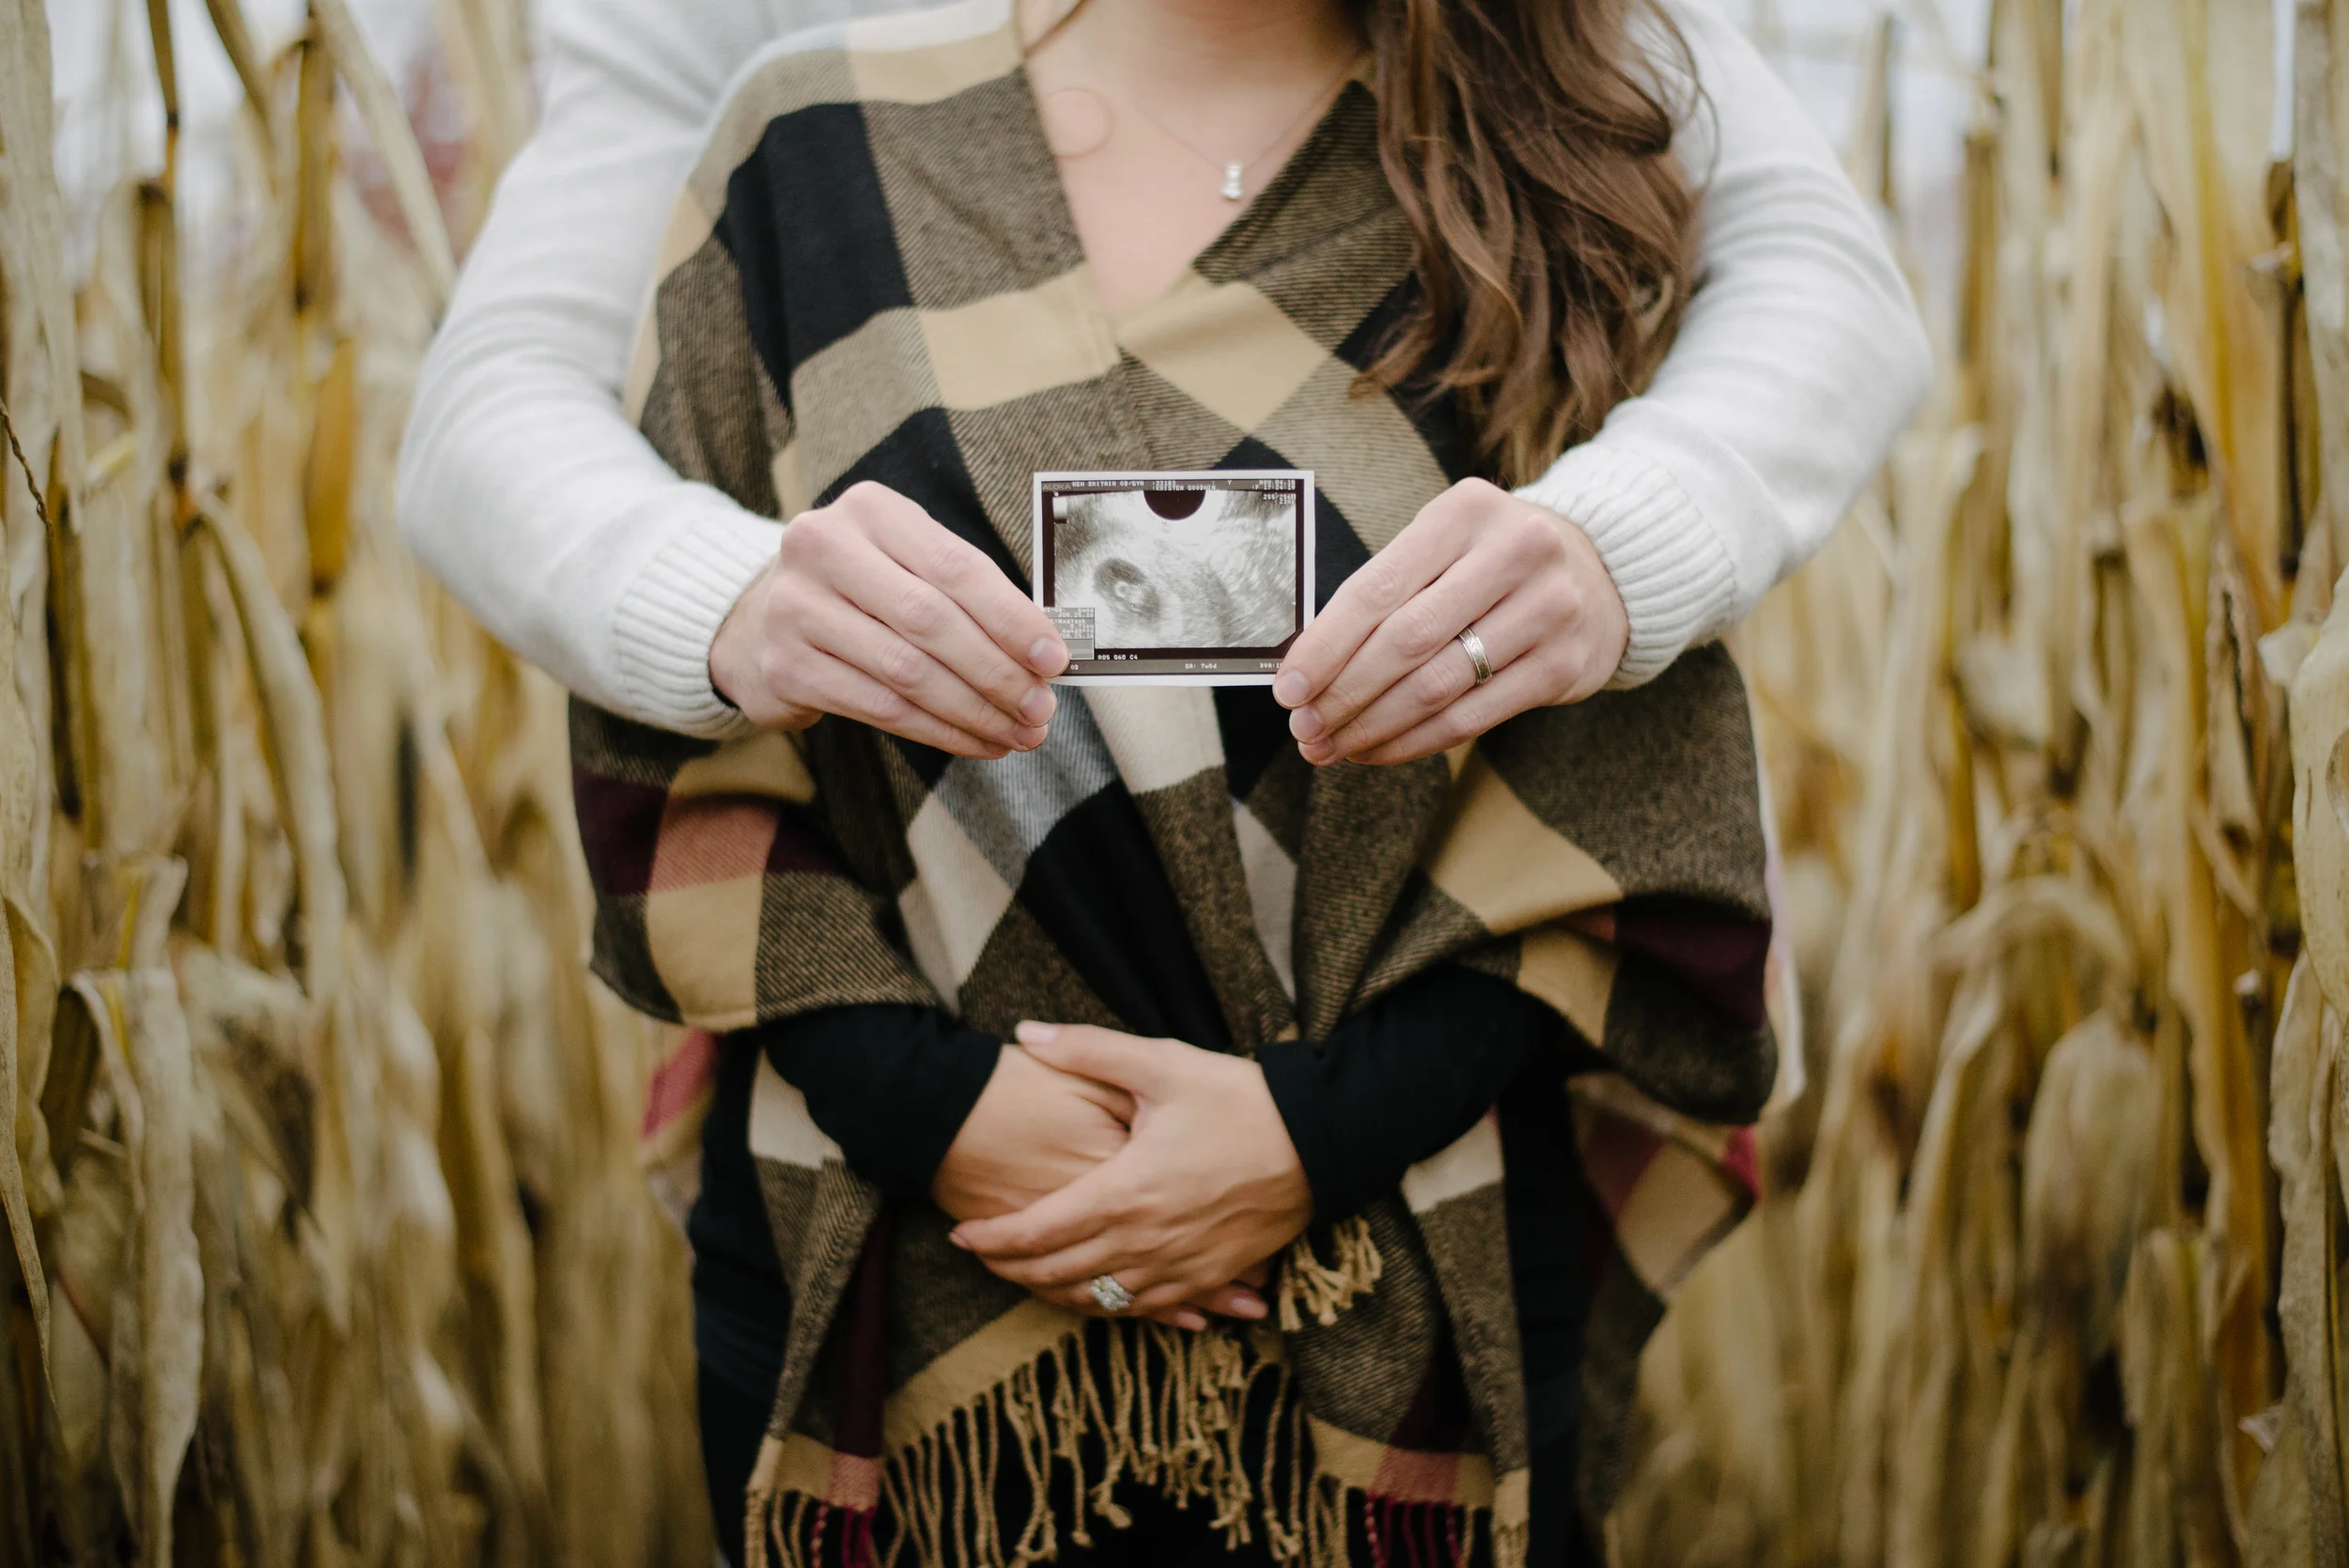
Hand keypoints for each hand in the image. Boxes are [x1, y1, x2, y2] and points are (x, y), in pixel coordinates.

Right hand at [710, 481, 1068, 756]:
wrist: (758, 619)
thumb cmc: (860, 589)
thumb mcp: (905, 563)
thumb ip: (967, 594)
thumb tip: (1042, 653)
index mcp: (870, 510)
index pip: (956, 567)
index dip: (1012, 618)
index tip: (1053, 659)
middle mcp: (824, 549)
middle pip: (931, 621)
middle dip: (997, 673)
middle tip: (1040, 708)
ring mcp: (796, 608)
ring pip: (907, 672)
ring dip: (974, 711)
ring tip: (1018, 732)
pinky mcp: (785, 667)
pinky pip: (880, 708)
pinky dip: (938, 731)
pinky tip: (975, 741)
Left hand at [948, 1023, 1312, 1325]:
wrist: (1319, 1143)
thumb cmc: (1241, 1100)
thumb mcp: (1163, 1064)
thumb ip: (1089, 1049)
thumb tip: (1027, 1034)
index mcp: (1125, 1191)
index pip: (1037, 1232)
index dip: (992, 1238)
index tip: (961, 1233)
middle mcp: (1145, 1241)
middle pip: (1057, 1274)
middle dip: (1010, 1268)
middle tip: (981, 1255)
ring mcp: (1179, 1268)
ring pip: (1098, 1300)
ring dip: (1053, 1292)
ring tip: (1025, 1274)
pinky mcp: (1208, 1278)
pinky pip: (1145, 1309)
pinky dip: (1108, 1306)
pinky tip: (1093, 1295)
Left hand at [1270, 479, 1628, 765]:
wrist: (1598, 573)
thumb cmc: (1489, 562)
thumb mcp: (1443, 546)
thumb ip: (1383, 593)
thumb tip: (1306, 669)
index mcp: (1465, 511)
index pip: (1377, 589)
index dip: (1325, 646)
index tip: (1287, 689)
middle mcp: (1515, 552)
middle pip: (1404, 642)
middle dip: (1343, 695)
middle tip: (1304, 730)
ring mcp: (1547, 609)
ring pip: (1435, 687)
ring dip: (1372, 727)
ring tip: (1331, 746)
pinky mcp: (1562, 665)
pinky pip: (1470, 717)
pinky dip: (1413, 742)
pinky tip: (1378, 750)